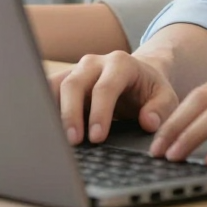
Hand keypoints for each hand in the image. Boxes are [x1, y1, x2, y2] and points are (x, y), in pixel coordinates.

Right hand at [51, 50, 180, 144]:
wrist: (138, 77)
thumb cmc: (150, 90)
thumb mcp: (166, 97)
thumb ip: (161, 108)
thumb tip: (148, 122)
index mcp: (121, 63)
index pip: (106, 86)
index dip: (100, 112)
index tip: (98, 137)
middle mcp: (95, 63)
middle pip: (75, 83)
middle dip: (70, 113)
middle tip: (72, 142)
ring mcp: (77, 70)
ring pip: (55, 86)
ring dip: (50, 112)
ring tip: (51, 140)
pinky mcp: (64, 81)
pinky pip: (46, 92)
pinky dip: (41, 109)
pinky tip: (40, 130)